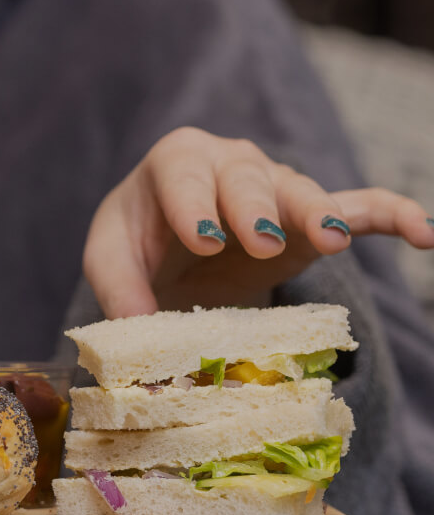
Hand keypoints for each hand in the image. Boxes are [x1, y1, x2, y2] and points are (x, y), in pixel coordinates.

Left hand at [83, 128, 433, 316]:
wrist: (170, 248)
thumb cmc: (139, 244)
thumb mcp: (112, 261)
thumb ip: (119, 293)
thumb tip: (138, 352)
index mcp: (177, 162)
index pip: (184, 172)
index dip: (192, 204)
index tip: (201, 238)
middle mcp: (231, 164)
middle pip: (249, 178)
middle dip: (256, 207)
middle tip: (262, 243)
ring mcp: (276, 188)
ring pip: (302, 192)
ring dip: (317, 214)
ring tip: (332, 239)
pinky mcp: (309, 221)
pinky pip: (357, 208)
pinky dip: (390, 217)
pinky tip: (423, 234)